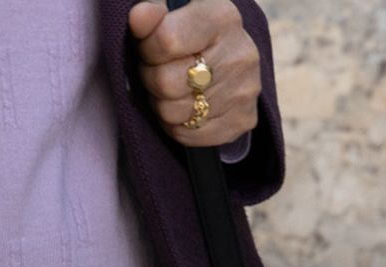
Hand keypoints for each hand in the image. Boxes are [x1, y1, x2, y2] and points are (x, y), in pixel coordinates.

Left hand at [128, 0, 260, 147]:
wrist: (227, 59)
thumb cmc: (188, 34)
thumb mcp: (173, 13)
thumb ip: (153, 12)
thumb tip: (140, 17)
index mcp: (222, 18)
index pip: (167, 40)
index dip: (147, 48)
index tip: (149, 46)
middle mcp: (241, 53)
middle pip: (167, 83)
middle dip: (152, 78)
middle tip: (159, 69)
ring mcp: (245, 90)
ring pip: (173, 114)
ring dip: (162, 104)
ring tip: (172, 87)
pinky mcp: (243, 120)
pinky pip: (187, 134)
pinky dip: (177, 125)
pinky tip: (186, 106)